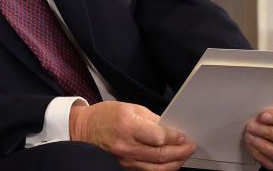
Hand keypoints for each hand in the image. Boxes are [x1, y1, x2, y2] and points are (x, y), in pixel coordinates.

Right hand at [70, 101, 195, 170]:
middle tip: (190, 147)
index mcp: (128, 125)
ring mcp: (125, 160)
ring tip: (183, 156)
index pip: (160, 137)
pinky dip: (162, 169)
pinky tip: (169, 163)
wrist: (82, 130)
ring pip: (157, 168)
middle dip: (180, 152)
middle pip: (161, 154)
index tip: (184, 136)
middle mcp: (126, 145)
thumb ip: (150, 118)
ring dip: (175, 163)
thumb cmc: (104, 116)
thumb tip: (170, 128)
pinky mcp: (124, 168)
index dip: (176, 138)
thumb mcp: (128, 107)